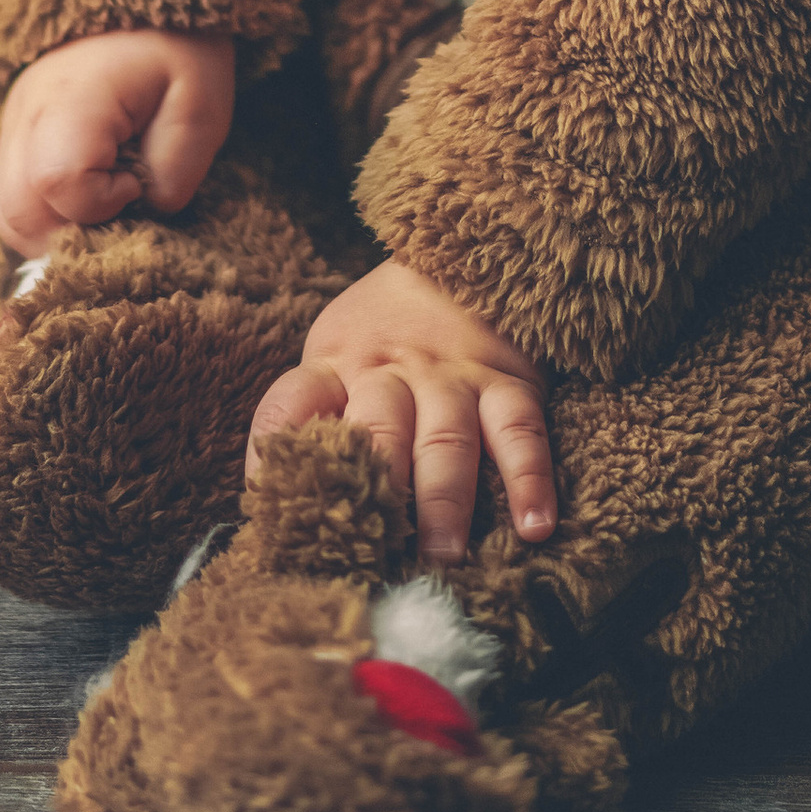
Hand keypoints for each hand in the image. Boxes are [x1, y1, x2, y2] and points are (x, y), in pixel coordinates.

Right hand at [0, 28, 234, 256]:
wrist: (149, 3)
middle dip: (73, 233)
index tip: (138, 181)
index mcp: (72, 96)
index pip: (57, 181)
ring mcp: (13, 124)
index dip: (103, 203)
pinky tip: (89, 194)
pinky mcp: (16, 135)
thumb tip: (141, 217)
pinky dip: (48, 215)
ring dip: (56, 229)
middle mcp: (25, 112)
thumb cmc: (179, 52)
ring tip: (107, 200)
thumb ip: (176, 174)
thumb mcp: (201, 108)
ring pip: (6, 215)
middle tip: (122, 204)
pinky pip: (12, 201)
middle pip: (16, 212)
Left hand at [248, 259, 553, 565]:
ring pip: (447, 437)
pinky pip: (520, 428)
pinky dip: (531, 478)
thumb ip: (317, 416)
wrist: (455, 255)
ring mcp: (452, 376)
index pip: (292, 403)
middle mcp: (391, 371)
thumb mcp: (336, 353)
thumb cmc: (382, 332)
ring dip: (447, 500)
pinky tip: (535, 526)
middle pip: (380, 430)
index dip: (276, 452)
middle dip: (381, 493)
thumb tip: (277, 503)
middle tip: (383, 556)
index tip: (277, 510)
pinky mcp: (508, 380)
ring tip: (446, 556)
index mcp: (337, 365)